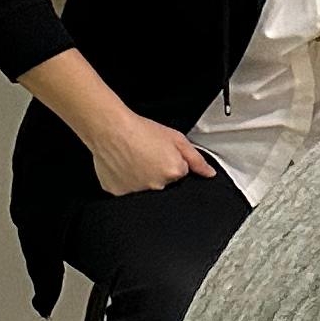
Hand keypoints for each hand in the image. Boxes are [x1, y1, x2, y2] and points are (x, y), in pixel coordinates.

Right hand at [91, 110, 215, 197]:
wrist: (110, 127)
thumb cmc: (139, 130)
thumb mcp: (176, 139)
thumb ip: (196, 159)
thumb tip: (209, 174)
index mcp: (174, 173)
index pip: (180, 176)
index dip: (171, 163)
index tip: (161, 155)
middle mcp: (157, 186)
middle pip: (163, 184)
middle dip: (158, 172)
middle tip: (145, 156)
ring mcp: (137, 191)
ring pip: (145, 188)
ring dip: (142, 178)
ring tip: (133, 160)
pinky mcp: (118, 192)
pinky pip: (126, 190)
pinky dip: (125, 181)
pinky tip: (123, 166)